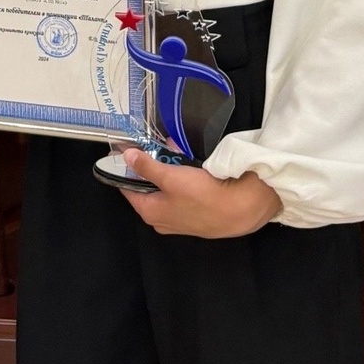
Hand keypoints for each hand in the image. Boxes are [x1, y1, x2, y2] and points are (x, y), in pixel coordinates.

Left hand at [119, 149, 281, 236]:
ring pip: (166, 188)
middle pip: (148, 187)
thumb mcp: (170, 177)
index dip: (124, 168)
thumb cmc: (200, 195)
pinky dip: (181, 176)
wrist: (239, 210)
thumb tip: (125, 156)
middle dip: (151, 164)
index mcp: (149, 212)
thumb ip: (146, 166)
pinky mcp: (194, 213)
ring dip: (168, 168)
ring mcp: (178, 218)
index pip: (126, 188)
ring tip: (174, 149)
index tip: (124, 149)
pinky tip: (189, 163)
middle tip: (155, 144)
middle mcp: (160, 219)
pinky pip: (180, 191)